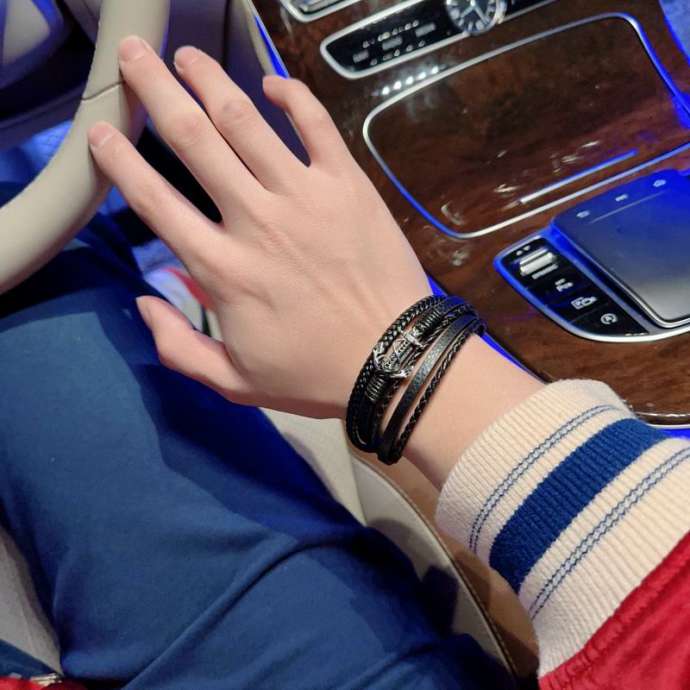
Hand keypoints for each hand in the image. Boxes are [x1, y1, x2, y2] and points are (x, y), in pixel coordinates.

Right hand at [89, 36, 429, 417]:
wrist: (395, 362)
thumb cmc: (315, 375)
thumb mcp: (234, 382)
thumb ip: (178, 346)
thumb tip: (144, 301)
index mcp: (223, 269)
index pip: (155, 201)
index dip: (120, 161)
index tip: (99, 132)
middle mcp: (256, 222)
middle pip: (192, 140)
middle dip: (154, 90)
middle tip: (133, 58)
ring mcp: (305, 198)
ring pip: (245, 121)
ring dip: (208, 81)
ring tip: (185, 56)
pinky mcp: (348, 187)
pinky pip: (316, 125)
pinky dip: (292, 96)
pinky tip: (270, 84)